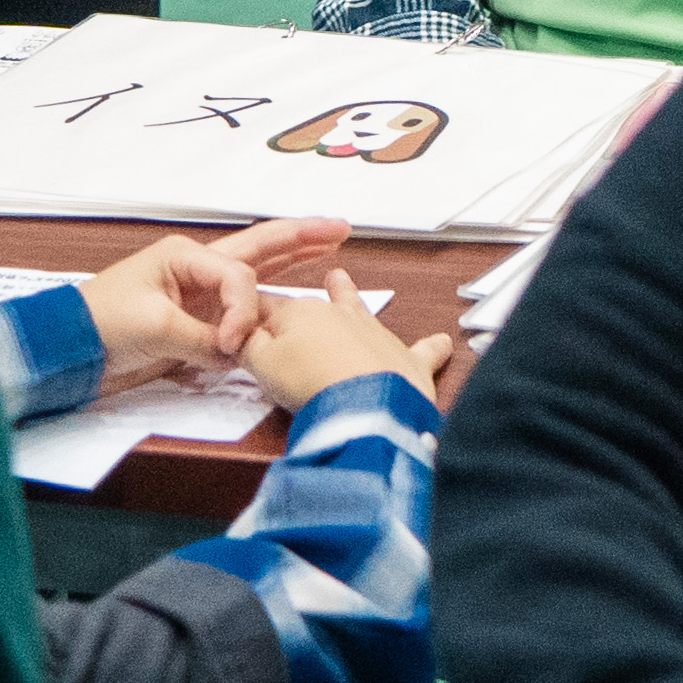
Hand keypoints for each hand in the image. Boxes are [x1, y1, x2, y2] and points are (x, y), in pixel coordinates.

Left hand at [74, 215, 349, 380]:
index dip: (245, 311)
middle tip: (341, 227)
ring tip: (329, 248)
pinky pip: (242, 305)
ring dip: (292, 261)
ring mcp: (197, 294)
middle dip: (301, 238)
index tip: (232, 346)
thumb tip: (236, 353)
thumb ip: (205, 339)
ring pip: (257, 273)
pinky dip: (270, 297)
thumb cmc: (99, 327)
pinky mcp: (194, 321)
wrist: (64, 352)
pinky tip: (293, 291)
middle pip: (260, 250)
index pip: (239, 278)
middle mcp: (196, 270)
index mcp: (185, 258)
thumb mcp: (155, 329)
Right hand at [244, 265, 457, 409]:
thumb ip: (248, 346)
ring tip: (342, 279)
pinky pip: (424, 350)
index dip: (250, 316)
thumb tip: (240, 334)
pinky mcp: (407, 361)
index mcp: (301, 312)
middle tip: (295, 287)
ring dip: (350, 297)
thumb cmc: (312, 383)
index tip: (240, 319)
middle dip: (305, 301)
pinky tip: (443, 341)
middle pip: (316, 304)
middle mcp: (341, 315)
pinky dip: (432, 347)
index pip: (267, 308)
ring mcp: (376, 334)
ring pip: (361, 310)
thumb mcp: (260, 365)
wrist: (366, 403)